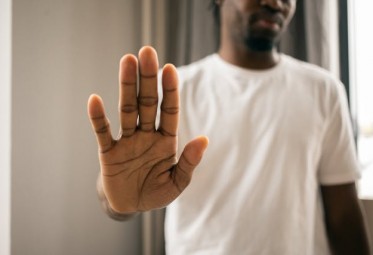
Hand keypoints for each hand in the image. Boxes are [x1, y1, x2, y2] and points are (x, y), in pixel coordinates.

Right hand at [88, 46, 207, 213]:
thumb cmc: (156, 192)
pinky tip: (94, 100)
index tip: (169, 69)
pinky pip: (102, 133)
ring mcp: (127, 141)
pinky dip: (98, 118)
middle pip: (147, 102)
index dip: (169, 90)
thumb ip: (189, 162)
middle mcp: (146, 134)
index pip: (168, 110)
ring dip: (126, 86)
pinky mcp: (109, 153)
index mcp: (165, 140)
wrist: (131, 205)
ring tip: (127, 61)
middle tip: (147, 51)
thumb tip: (204, 139)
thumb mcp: (176, 182)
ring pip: (126, 110)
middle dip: (147, 78)